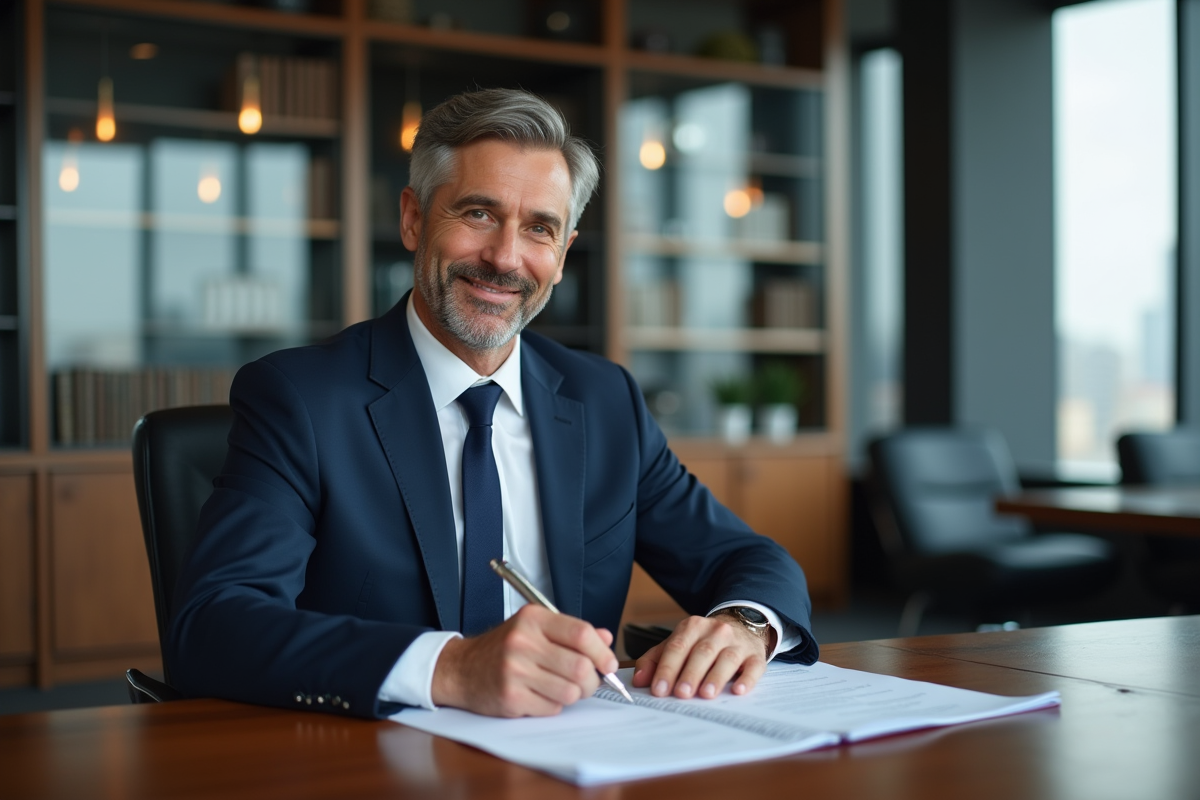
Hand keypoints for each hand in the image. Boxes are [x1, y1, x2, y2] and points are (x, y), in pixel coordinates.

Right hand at [430, 604, 617, 716]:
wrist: (461, 669)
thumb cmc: (503, 648)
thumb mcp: (534, 629)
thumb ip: (570, 632)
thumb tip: (606, 639)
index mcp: (533, 619)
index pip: (581, 634)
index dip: (602, 652)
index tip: (609, 664)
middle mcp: (523, 642)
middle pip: (580, 667)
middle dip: (591, 680)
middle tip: (587, 682)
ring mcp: (515, 671)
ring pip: (570, 691)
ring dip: (573, 695)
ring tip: (560, 688)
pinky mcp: (511, 697)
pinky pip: (552, 708)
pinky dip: (552, 706)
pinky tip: (538, 695)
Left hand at [631, 614, 774, 699]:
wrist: (740, 626)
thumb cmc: (703, 641)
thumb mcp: (678, 643)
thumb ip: (656, 660)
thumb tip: (639, 681)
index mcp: (692, 627)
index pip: (677, 647)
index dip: (667, 669)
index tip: (659, 689)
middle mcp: (715, 631)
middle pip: (701, 653)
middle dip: (690, 674)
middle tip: (681, 693)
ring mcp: (737, 642)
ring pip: (726, 658)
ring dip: (716, 677)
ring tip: (706, 694)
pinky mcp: (755, 655)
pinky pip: (753, 666)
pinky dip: (747, 679)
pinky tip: (739, 690)